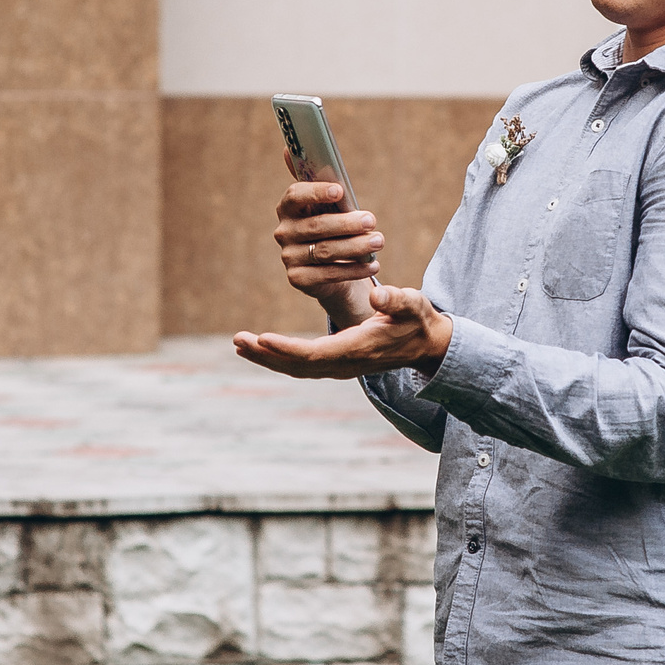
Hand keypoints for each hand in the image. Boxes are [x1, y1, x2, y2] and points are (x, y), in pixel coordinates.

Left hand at [234, 284, 453, 380]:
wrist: (426, 344)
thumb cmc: (418, 320)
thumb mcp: (413, 304)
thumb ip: (397, 300)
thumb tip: (378, 296)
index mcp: (357, 349)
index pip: (314, 353)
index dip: (286, 348)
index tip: (261, 337)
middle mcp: (344, 364)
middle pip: (297, 365)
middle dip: (266, 354)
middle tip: (238, 340)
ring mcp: (340, 367)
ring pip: (296, 367)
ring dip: (267, 357)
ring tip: (240, 344)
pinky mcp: (337, 363)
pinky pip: (302, 364)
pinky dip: (279, 357)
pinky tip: (262, 347)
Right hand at [271, 182, 383, 328]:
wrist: (332, 267)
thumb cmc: (334, 226)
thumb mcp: (332, 206)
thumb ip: (324, 183)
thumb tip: (293, 149)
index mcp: (288, 207)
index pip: (295, 196)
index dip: (316, 192)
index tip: (340, 190)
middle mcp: (284, 232)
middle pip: (316, 225)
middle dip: (346, 223)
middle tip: (372, 220)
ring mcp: (289, 256)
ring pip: (325, 251)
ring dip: (355, 246)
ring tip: (379, 241)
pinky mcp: (298, 278)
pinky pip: (328, 274)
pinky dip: (353, 269)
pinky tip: (372, 264)